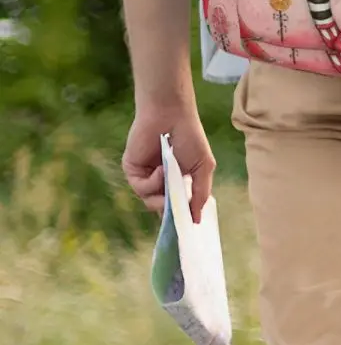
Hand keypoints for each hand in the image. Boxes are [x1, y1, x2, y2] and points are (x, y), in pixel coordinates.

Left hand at [123, 105, 214, 224]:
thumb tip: (197, 220)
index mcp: (176, 181)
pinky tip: (161, 168)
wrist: (171, 115)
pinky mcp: (132, 171)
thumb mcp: (203, 167)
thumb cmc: (191, 137)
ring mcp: (145, 177)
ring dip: (162, 194)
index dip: (179, 218)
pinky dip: (153, 182)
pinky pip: (141, 188)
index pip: (176, 206)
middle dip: (170, 211)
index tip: (185, 229)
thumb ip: (201, 194)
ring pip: (150, 202)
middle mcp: (159, 182)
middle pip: (162, 209)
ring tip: (171, 177)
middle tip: (178, 212)